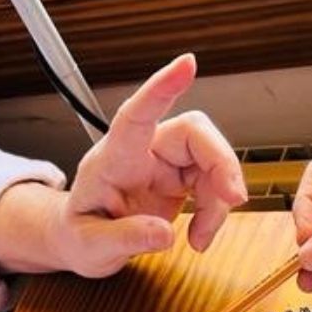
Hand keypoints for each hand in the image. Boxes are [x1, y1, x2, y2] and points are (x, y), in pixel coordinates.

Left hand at [0, 54, 246, 278]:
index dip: (161, 88)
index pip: (136, 115)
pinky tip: (199, 236)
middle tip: (233, 199)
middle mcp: (141, 151)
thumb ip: (123, 239)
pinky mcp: (179, 177)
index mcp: (113, 159)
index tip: (187, 63)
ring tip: (200, 238)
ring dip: (219, 198)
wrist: (79, 239)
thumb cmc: (78, 233)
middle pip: (194, 132)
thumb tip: (164, 234)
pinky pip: (212, 182)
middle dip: (222, 162)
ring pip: (210, 159)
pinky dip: (215, 210)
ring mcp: (163, 162)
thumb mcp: (88, 248)